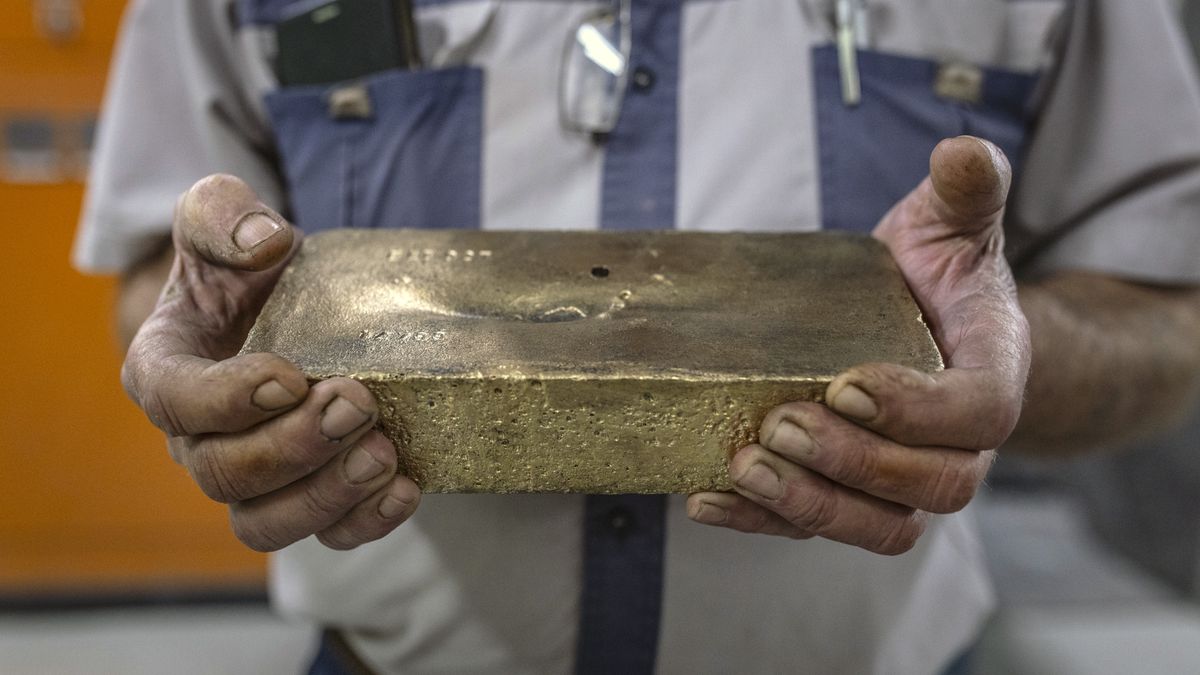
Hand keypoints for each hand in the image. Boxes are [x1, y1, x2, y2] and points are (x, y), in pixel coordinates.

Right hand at [122, 175, 420, 551]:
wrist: (285, 299)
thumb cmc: (243, 263)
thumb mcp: (222, 215)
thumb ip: (222, 213)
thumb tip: (262, 242)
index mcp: (167, 369)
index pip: (174, 402)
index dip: (226, 400)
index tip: (289, 376)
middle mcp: (200, 437)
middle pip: (224, 474)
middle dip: (293, 447)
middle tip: (356, 403)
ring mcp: (252, 476)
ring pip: (264, 524)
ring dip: (325, 496)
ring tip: (383, 454)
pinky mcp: (307, 493)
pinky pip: (323, 534)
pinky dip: (363, 523)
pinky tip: (405, 488)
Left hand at [687, 136, 1029, 553]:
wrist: (928, 324)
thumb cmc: (940, 275)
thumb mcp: (954, 223)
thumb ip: (967, 190)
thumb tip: (962, 151)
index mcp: (991, 377)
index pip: (977, 413)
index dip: (919, 411)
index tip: (850, 384)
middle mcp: (958, 445)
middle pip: (929, 485)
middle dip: (852, 462)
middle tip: (782, 423)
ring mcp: (905, 480)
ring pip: (879, 525)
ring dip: (810, 505)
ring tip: (745, 466)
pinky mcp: (851, 494)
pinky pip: (818, 527)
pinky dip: (761, 521)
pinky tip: (705, 497)